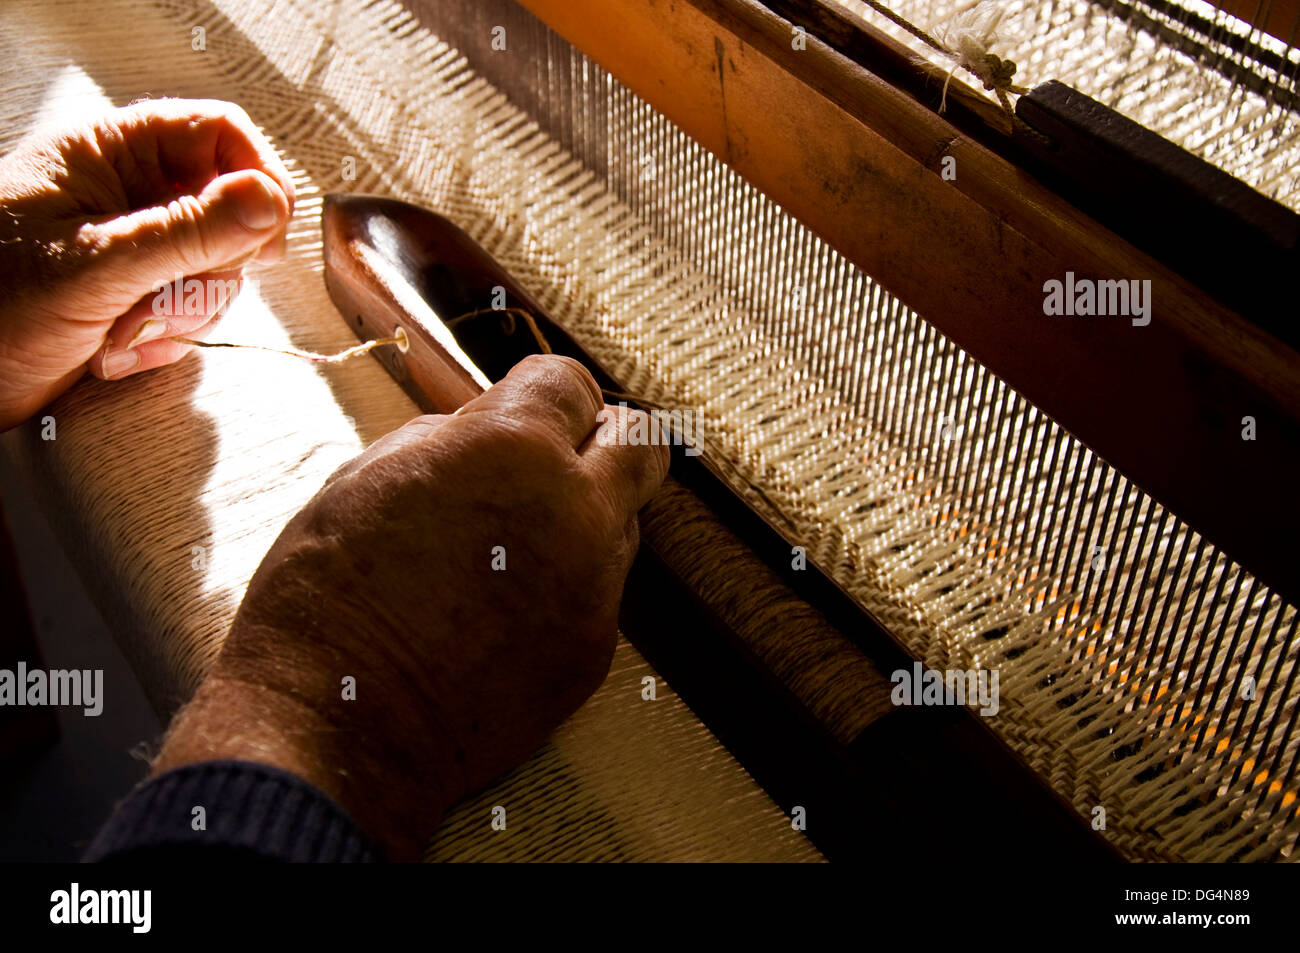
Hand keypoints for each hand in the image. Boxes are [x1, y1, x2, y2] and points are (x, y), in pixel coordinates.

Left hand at [0, 98, 294, 429]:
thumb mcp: (94, 266)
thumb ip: (186, 232)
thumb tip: (270, 201)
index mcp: (110, 154)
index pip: (220, 135)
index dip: (256, 179)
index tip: (264, 238)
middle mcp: (130, 194)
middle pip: (232, 211)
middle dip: (212, 268)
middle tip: (171, 297)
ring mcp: (137, 246)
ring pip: (219, 269)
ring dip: (185, 312)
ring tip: (123, 332)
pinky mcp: (139, 294)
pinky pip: (195, 309)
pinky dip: (167, 338)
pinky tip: (116, 351)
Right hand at [151, 356, 669, 859]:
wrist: (335, 728)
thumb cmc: (328, 598)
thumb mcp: (366, 477)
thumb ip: (446, 438)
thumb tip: (482, 429)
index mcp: (512, 450)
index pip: (571, 383)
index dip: (544, 391)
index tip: (527, 405)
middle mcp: (574, 512)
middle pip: (640, 444)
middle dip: (604, 438)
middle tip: (559, 455)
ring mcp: (594, 587)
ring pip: (624, 523)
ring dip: (584, 516)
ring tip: (512, 545)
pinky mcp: (594, 651)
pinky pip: (601, 593)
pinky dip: (567, 585)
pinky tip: (504, 610)